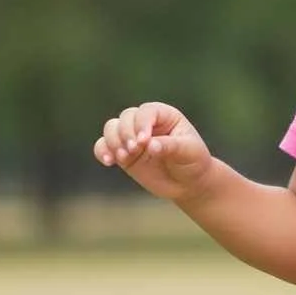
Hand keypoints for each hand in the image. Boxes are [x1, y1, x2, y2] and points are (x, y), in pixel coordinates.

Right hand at [93, 101, 213, 201]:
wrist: (188, 182)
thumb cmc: (194, 161)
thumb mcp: (189, 151)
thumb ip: (170, 146)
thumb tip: (150, 146)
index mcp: (165, 115)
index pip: (147, 111)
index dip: (142, 123)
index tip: (144, 141)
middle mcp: (146, 123)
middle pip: (126, 117)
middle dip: (126, 132)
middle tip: (134, 150)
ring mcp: (133, 138)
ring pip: (111, 128)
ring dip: (112, 141)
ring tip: (122, 157)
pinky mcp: (124, 154)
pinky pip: (103, 146)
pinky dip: (102, 151)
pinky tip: (108, 161)